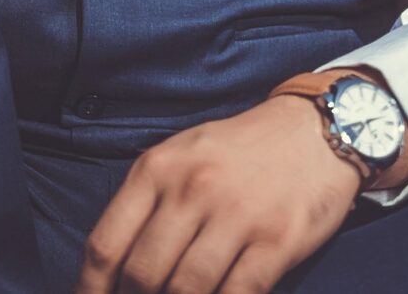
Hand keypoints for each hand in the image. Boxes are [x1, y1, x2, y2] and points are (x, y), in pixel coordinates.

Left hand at [75, 96, 361, 293]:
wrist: (317, 130)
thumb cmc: (241, 151)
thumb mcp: (181, 157)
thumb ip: (146, 205)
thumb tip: (110, 272)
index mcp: (159, 168)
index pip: (105, 246)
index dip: (90, 291)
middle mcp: (194, 189)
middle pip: (142, 276)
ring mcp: (238, 215)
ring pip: (186, 290)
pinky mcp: (277, 240)